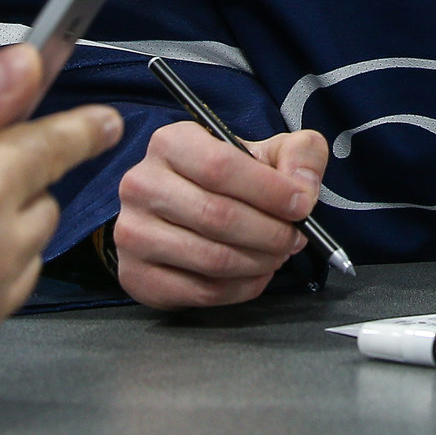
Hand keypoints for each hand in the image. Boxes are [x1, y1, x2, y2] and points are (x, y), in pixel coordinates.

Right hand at [114, 121, 328, 308]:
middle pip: (217, 216)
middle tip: (294, 238)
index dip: (270, 190)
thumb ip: (299, 153)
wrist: (181, 211)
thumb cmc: (228, 179)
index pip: (221, 167)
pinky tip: (255, 274)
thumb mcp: (266, 152)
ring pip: (211, 258)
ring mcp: (132, 232)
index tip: (302, 205)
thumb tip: (303, 188)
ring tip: (277, 255)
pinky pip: (201, 291)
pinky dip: (242, 288)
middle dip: (270, 232)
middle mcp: (141, 184)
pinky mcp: (136, 276)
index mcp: (170, 143)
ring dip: (259, 262)